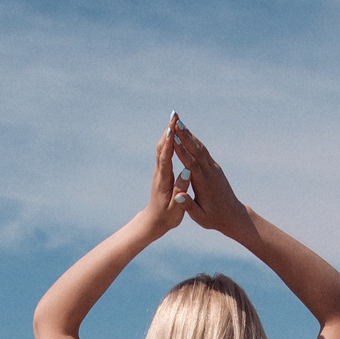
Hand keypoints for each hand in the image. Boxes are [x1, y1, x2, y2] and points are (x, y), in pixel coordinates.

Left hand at [139, 120, 187, 236]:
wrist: (153, 222)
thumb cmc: (166, 218)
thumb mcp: (175, 208)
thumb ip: (180, 191)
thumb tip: (185, 173)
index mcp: (164, 181)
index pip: (166, 157)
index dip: (169, 142)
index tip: (172, 127)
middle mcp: (160, 173)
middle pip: (162, 147)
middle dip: (168, 131)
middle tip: (174, 115)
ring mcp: (160, 172)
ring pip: (162, 148)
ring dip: (168, 133)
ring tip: (175, 119)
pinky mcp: (162, 172)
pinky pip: (165, 152)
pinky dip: (169, 141)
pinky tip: (174, 133)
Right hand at [169, 117, 250, 235]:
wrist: (233, 216)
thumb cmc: (214, 218)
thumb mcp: (200, 217)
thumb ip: (189, 206)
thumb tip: (178, 196)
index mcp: (204, 184)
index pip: (191, 164)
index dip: (182, 151)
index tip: (172, 138)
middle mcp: (210, 173)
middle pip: (196, 150)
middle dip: (185, 135)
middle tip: (175, 121)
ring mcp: (214, 168)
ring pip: (200, 148)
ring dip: (189, 135)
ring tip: (179, 121)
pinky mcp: (215, 168)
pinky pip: (203, 151)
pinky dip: (195, 141)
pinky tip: (188, 134)